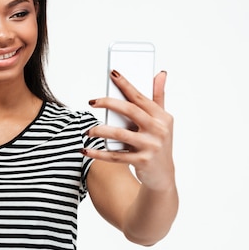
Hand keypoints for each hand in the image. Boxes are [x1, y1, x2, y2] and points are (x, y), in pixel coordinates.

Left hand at [85, 70, 174, 190]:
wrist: (163, 176)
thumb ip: (159, 97)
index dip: (126, 84)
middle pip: (129, 110)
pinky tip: (85, 150)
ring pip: (120, 134)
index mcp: (162, 117)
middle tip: (92, 101)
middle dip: (108, 103)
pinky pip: (115, 156)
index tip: (112, 73)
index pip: (140, 97)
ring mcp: (150, 146)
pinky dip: (98, 153)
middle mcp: (158, 130)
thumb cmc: (159, 143)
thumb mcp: (163, 121)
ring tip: (88, 131)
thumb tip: (160, 74)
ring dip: (100, 130)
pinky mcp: (141, 161)